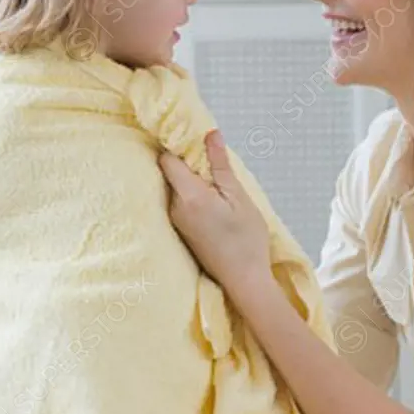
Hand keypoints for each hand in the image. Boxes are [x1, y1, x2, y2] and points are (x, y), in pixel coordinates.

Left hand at [159, 129, 271, 297]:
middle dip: (188, 163)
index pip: (167, 159)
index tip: (195, 141)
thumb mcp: (239, 197)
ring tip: (218, 186)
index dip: (178, 146)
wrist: (244, 279)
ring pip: (175, 187)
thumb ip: (220, 165)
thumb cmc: (246, 239)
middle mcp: (175, 208)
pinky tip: (214, 202)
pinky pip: (180, 202)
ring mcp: (176, 220)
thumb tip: (210, 134)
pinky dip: (193, 195)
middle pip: (170, 172)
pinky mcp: (181, 229)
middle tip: (213, 163)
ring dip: (192, 180)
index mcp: (189, 196)